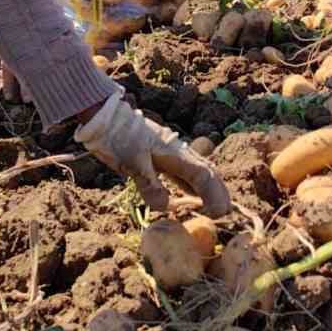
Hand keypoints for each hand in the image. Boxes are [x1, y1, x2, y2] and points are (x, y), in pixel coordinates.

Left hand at [75, 92, 230, 215]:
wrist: (106, 117)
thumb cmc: (119, 138)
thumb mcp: (131, 163)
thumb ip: (149, 184)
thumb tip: (164, 206)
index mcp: (175, 154)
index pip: (203, 176)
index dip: (214, 195)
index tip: (218, 213)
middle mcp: (179, 152)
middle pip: (208, 172)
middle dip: (219, 191)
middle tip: (225, 212)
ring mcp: (172, 152)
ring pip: (199, 170)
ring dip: (210, 187)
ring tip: (216, 204)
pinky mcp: (162, 154)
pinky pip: (185, 171)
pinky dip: (194, 184)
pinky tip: (192, 192)